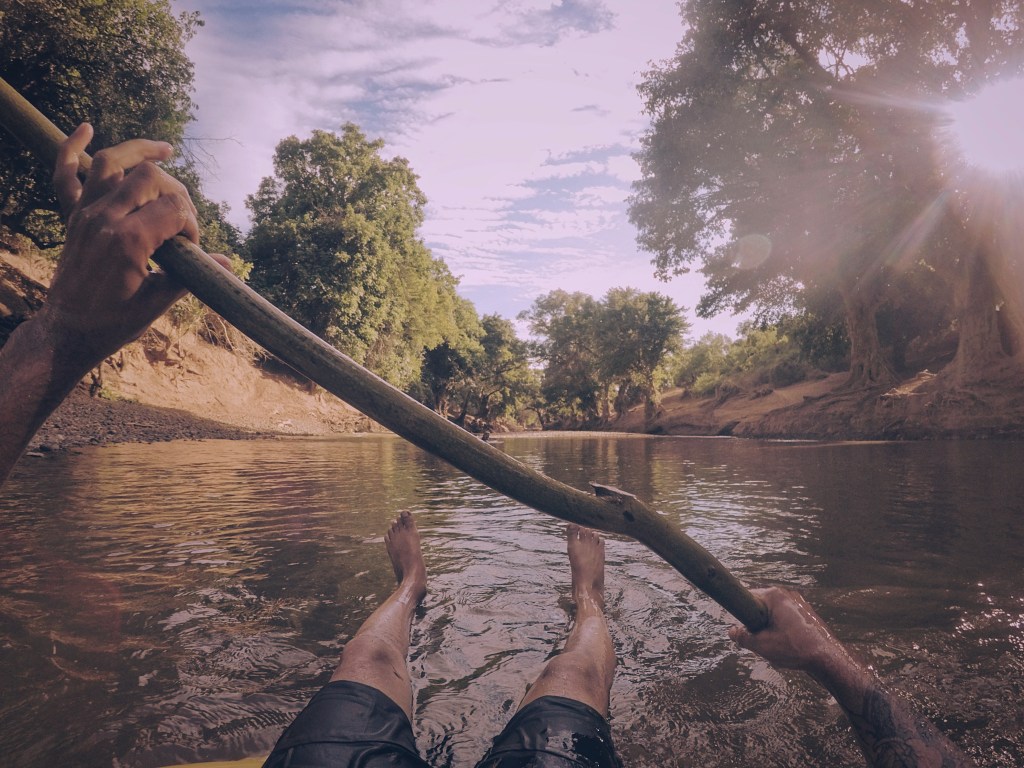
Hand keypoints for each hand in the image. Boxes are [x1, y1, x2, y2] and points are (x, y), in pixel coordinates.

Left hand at [44, 123, 226, 363]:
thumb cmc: (113, 323)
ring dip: (140, 151)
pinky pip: (65, 174)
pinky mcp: (73, 218)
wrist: (67, 331)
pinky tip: (86, 129)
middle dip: (176, 191)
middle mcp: (104, 218)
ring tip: (166, 151)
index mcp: (129, 241)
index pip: (174, 207)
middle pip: (149, 176)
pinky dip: (73, 148)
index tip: (192, 246)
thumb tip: (225, 262)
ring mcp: (85, 214)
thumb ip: (188, 277)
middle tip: (182, 218)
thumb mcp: (155, 304)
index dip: (192, 223)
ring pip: (113, 162)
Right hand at [729, 587, 842, 673]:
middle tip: (759, 640)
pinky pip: (785, 619)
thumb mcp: (761, 644)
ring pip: (773, 614)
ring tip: (775, 644)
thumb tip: (732, 631)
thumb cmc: (794, 648)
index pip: (748, 597)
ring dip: (769, 628)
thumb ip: (742, 636)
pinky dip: (782, 630)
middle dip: (757, 623)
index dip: (742, 613)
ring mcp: (798, 604)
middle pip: (761, 606)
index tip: (743, 627)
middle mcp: (787, 595)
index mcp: (775, 596)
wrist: (825, 659)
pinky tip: (786, 645)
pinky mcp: (806, 614)